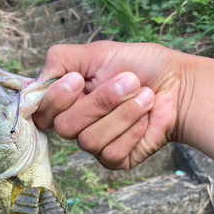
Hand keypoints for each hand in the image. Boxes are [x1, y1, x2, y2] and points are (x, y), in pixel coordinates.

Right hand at [34, 41, 180, 170]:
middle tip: (129, 81)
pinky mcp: (114, 160)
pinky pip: (110, 153)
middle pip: (65, 127)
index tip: (78, 80)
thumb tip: (38, 80)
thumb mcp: (97, 53)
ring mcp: (94, 145)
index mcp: (66, 101)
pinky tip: (146, 120)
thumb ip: (60, 60)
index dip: (56, 99)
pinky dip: (132, 132)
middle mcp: (75, 125)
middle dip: (100, 102)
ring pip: (89, 141)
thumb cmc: (138, 67)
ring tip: (146, 96)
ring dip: (122, 114)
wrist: (175, 84)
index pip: (41, 113)